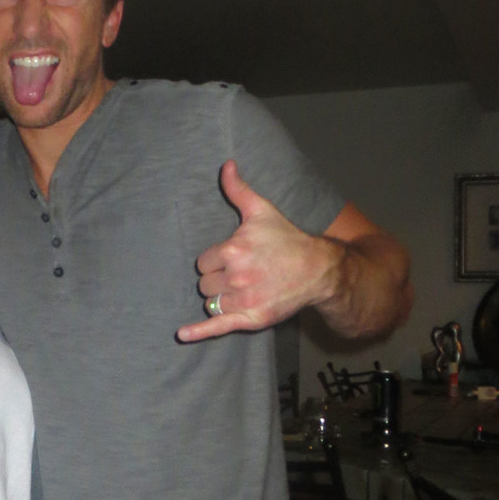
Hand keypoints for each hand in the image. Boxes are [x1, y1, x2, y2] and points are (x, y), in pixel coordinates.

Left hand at [176, 160, 334, 342]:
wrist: (318, 270)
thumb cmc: (287, 239)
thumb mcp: (262, 211)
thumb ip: (238, 190)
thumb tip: (225, 165)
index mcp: (232, 250)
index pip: (204, 262)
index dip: (217, 261)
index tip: (235, 259)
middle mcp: (236, 277)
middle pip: (206, 284)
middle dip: (219, 280)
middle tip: (243, 274)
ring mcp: (244, 300)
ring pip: (212, 302)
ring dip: (221, 298)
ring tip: (243, 290)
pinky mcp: (251, 319)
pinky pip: (217, 326)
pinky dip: (198, 332)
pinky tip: (182, 334)